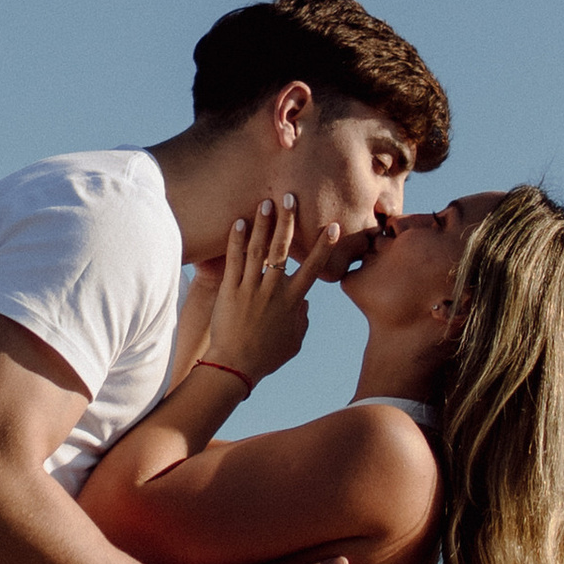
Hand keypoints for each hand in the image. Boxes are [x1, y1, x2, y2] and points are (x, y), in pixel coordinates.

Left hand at [199, 194, 343, 387]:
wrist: (234, 366)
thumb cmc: (266, 357)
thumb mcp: (294, 342)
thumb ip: (302, 320)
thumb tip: (305, 305)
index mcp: (292, 301)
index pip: (313, 267)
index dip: (324, 246)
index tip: (333, 226)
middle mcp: (273, 289)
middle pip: (283, 248)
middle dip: (288, 221)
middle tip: (290, 196)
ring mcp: (251, 287)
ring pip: (258, 249)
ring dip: (263, 223)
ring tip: (266, 202)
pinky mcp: (230, 289)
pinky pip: (234, 260)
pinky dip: (237, 240)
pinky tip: (239, 222)